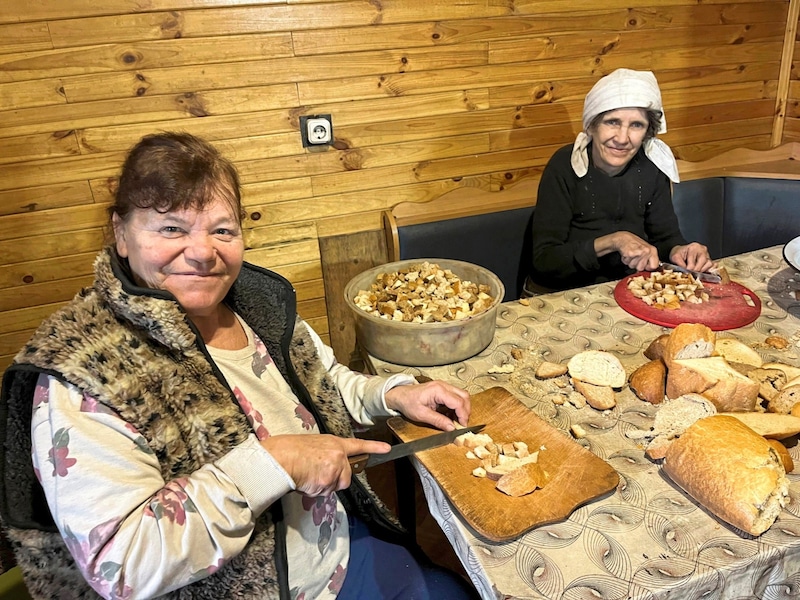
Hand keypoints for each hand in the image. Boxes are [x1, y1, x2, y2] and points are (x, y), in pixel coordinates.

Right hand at [260, 434, 389, 496]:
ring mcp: (334, 469)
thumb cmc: (289, 449)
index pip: (358, 445)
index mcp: (334, 443)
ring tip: (307, 475)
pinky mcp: (328, 482)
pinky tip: (305, 481)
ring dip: (323, 486)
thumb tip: (325, 464)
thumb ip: (325, 453)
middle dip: (334, 480)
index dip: (373, 447)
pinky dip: (314, 491)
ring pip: (334, 487)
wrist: (280, 457)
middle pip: (346, 477)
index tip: (386, 449)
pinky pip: (323, 493)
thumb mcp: (312, 444)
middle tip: (316, 474)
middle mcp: (338, 456)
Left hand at [384, 380, 470, 429]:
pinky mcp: (442, 389)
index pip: (458, 402)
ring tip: (457, 420)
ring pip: (462, 395)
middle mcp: (443, 385)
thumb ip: (438, 421)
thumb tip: (452, 428)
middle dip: (466, 411)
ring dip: (462, 408)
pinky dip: (457, 406)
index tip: (462, 426)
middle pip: (464, 396)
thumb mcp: (421, 415)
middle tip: (462, 423)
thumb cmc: (408, 402)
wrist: (400, 395)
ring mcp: (443, 386)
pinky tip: (452, 415)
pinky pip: (456, 396)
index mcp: (438, 390)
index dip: (463, 415)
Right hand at [595, 231, 659, 271]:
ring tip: (631, 255)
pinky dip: (625, 259)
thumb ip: (650, 259)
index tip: (644, 264)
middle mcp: (647, 251)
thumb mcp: (646, 250)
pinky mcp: (631, 253)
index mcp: (652, 250)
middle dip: (636, 265)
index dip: (647, 267)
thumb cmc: (634, 244)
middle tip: (635, 257)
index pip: (654, 266)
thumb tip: (653, 267)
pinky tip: (627, 254)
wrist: (624, 238)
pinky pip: (627, 262)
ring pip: (633, 266)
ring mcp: (639, 252)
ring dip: (630, 262)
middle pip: (641, 268)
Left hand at [669, 242, 714, 271]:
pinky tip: (702, 272)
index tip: (686, 273)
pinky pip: (713, 265)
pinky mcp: (710, 259)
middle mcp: (702, 250)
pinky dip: (709, 270)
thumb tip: (686, 271)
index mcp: (694, 247)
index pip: (693, 260)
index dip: (689, 269)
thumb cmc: (679, 254)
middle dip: (696, 270)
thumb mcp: (675, 257)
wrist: (680, 252)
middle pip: (703, 261)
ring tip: (695, 272)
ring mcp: (707, 254)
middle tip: (691, 274)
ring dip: (702, 270)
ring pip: (709, 264)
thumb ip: (680, 263)